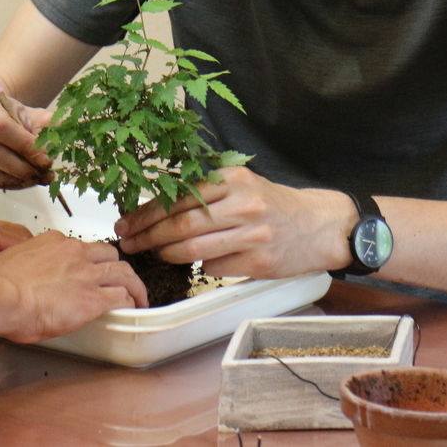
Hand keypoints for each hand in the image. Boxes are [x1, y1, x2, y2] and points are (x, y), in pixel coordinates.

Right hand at [0, 86, 54, 199]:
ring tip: (23, 181)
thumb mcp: (28, 116)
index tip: (45, 160)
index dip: (25, 147)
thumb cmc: (5, 120)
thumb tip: (66, 133)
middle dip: (19, 169)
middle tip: (38, 176)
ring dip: (5, 182)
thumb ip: (47, 125)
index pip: (0, 127)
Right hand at [0, 231, 147, 341]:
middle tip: (120, 282)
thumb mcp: (15, 262)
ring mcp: (86, 274)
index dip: (89, 260)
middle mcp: (75, 252)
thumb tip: (28, 276)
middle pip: (109, 255)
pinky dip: (131, 302)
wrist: (1, 295)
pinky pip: (123, 297)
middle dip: (117, 268)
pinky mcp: (93, 297)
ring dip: (134, 285)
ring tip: (138, 297)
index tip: (88, 271)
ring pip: (124, 273)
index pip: (82, 247)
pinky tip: (133, 309)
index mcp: (55, 242)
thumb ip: (29, 264)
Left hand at [114, 167, 353, 277]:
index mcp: (233, 180)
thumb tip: (159, 208)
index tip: (127, 223)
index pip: (178, 197)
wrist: (320, 225)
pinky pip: (215, 267)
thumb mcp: (242, 184)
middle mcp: (242, 205)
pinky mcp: (259, 262)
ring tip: (154, 254)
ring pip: (193, 250)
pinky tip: (194, 263)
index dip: (146, 213)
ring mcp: (252, 235)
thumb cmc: (273, 204)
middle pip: (180, 225)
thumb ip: (206, 192)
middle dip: (147, 236)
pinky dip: (199, 266)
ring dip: (167, 255)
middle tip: (130, 243)